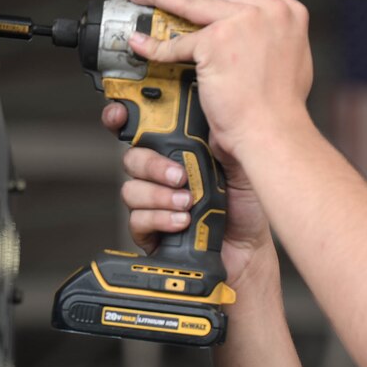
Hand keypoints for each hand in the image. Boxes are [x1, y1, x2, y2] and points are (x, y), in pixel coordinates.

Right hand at [101, 103, 276, 290]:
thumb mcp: (241, 167)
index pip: (143, 130)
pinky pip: (137, 220)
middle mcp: (160, 176)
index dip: (123, 119)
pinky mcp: (148, 231)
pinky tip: (181, 221)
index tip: (121, 116)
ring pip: (131, 190)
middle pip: (132, 159)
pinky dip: (160, 219)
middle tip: (180, 177)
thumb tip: (210, 121)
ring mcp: (152, 204)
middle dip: (152, 166)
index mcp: (177, 153)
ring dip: (159, 196)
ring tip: (187, 203)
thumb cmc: (244, 208)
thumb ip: (223, 143)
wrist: (246, 250)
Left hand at [122, 0, 314, 159]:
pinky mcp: (216, 41)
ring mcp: (242, 22)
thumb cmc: (281, 109)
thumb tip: (253, 33)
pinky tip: (141, 44)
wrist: (274, 131)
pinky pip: (177, 42)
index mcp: (289, 11)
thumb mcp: (292, 58)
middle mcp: (268, 9)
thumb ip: (273, 36)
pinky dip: (155, 45)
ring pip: (190, 1)